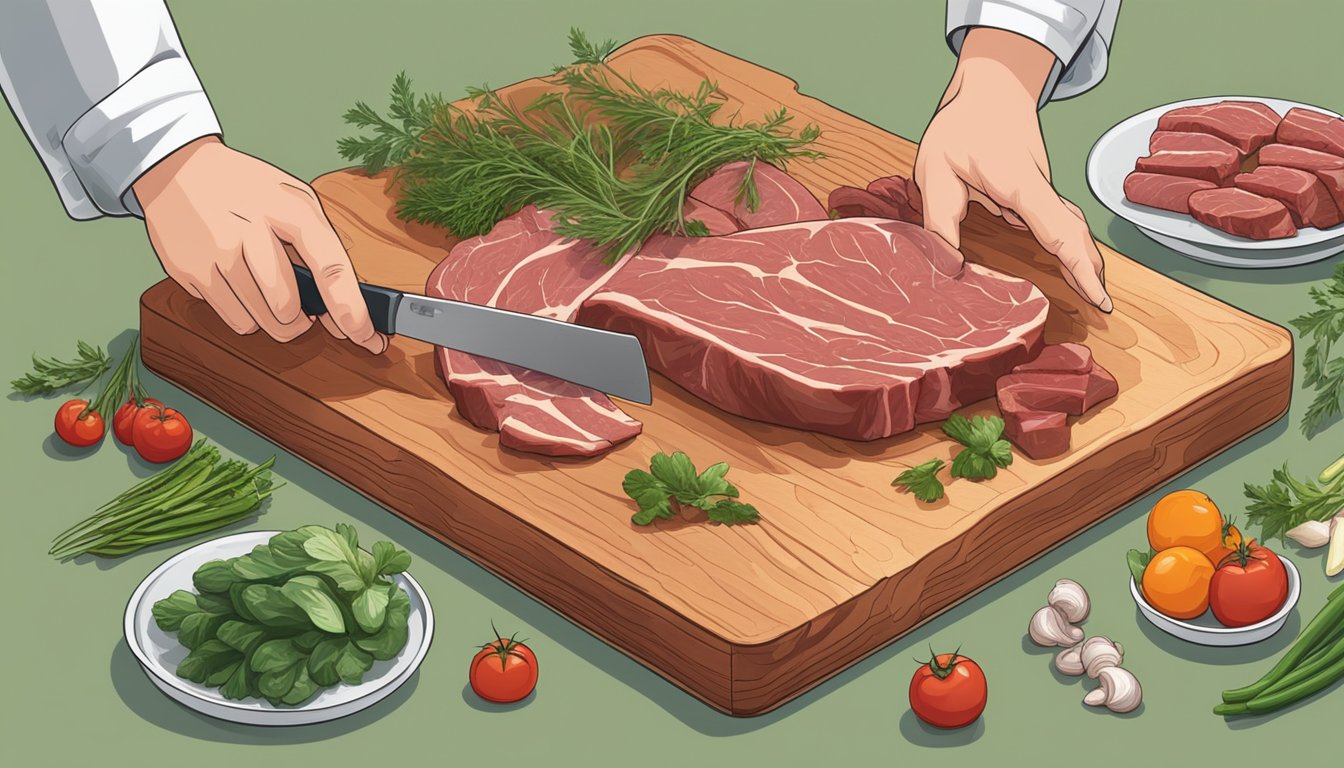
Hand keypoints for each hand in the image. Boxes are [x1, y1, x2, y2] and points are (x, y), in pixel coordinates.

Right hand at [132, 136, 388, 352]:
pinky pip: (231, 318)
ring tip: (261, 286)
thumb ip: (321, 250)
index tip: (367, 338)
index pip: (330, 267)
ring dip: (269, 318)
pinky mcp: (189, 271)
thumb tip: (338, 313)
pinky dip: (241, 312)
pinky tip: (234, 280)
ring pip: (258, 322)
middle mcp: (251, 228)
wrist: (177, 168)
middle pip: (288, 309)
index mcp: (291, 208)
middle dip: (298, 318)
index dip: (351, 308)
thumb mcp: (293, 199)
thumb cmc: (247, 190)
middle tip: (297, 306)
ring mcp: (216, 251)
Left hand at [915, 28, 1111, 312]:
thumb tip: (948, 267)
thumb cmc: (961, 125)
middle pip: (1074, 232)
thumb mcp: (935, 171)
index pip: (1058, 230)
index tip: (1099, 296)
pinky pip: (1058, 218)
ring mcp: (1043, 186)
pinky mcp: (1038, 186)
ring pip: (1069, 226)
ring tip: (1090, 291)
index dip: (1079, 266)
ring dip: (1081, 257)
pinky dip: (1068, 242)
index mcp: (1020, 184)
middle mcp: (1040, 187)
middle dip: (1090, 269)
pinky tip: (1068, 262)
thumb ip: (940, 221)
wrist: (991, 84)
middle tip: (1103, 306)